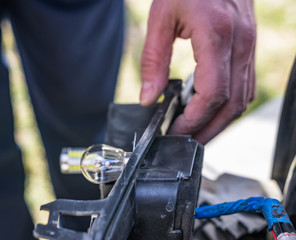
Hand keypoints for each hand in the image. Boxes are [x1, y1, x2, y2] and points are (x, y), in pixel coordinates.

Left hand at [140, 0, 255, 143]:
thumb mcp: (160, 17)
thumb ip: (153, 60)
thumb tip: (148, 97)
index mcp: (217, 35)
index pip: (213, 94)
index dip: (194, 120)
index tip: (176, 132)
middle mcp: (240, 43)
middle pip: (232, 105)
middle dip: (208, 130)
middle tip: (186, 142)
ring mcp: (249, 46)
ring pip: (242, 99)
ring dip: (220, 122)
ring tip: (196, 132)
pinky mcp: (248, 46)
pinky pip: (245, 86)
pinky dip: (228, 105)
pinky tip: (209, 109)